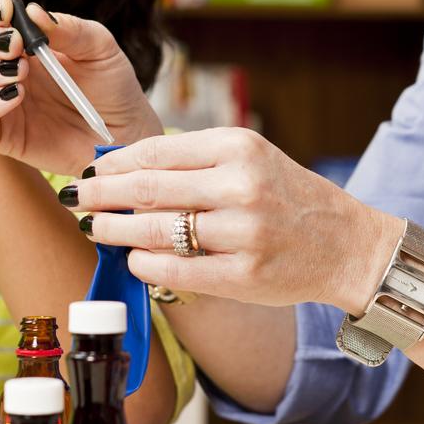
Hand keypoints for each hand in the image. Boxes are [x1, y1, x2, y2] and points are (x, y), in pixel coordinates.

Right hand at [0, 0, 162, 176]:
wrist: (125, 132)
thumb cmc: (111, 85)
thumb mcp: (99, 48)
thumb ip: (68, 29)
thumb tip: (32, 10)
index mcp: (16, 39)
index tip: (7, 10)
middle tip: (14, 45)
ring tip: (20, 72)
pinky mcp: (0, 135)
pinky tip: (15, 96)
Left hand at [61, 129, 402, 311]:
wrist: (346, 245)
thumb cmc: (289, 198)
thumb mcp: (250, 158)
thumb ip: (195, 161)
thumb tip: (124, 168)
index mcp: (239, 147)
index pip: (157, 151)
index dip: (115, 162)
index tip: (93, 169)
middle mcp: (240, 185)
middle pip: (148, 188)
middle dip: (103, 194)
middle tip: (78, 196)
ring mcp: (243, 232)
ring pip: (155, 229)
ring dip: (114, 229)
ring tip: (94, 227)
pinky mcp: (243, 275)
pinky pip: (175, 269)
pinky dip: (144, 264)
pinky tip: (132, 259)